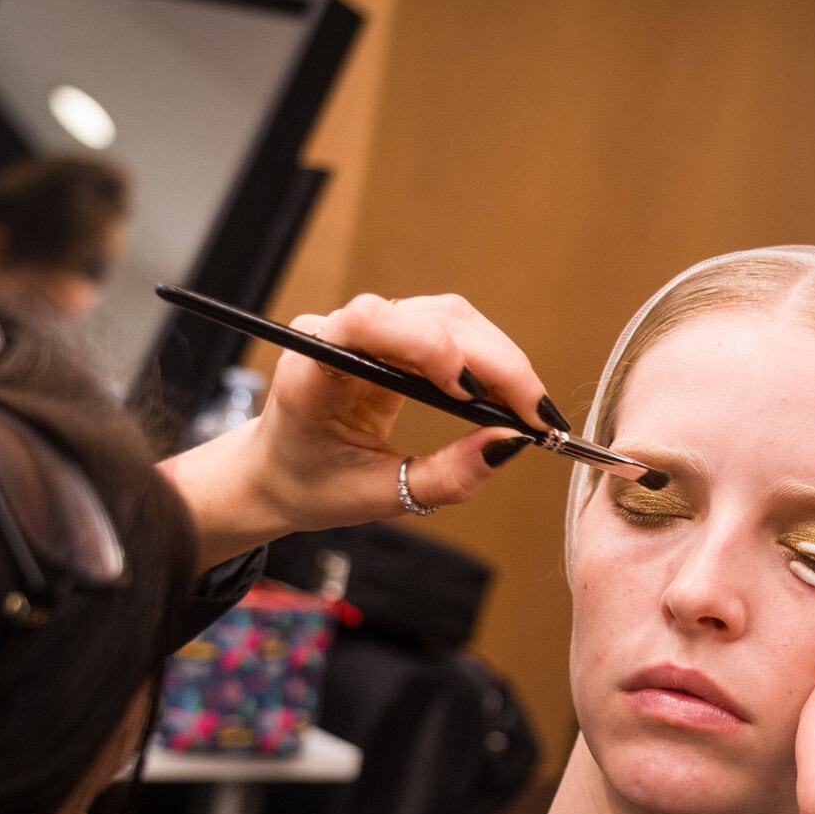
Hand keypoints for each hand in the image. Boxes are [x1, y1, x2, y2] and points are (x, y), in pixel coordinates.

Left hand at [160, 292, 557, 567]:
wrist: (278, 472)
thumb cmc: (311, 483)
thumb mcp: (378, 497)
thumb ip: (444, 476)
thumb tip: (509, 445)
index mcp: (312, 369)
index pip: (370, 323)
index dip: (430, 346)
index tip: (472, 395)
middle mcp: (339, 334)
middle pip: (431, 317)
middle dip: (492, 363)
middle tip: (535, 416)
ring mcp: (368, 328)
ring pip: (450, 316)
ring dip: (499, 358)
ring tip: (528, 409)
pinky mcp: (395, 335)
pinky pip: (451, 329)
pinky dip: (488, 360)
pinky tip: (508, 396)